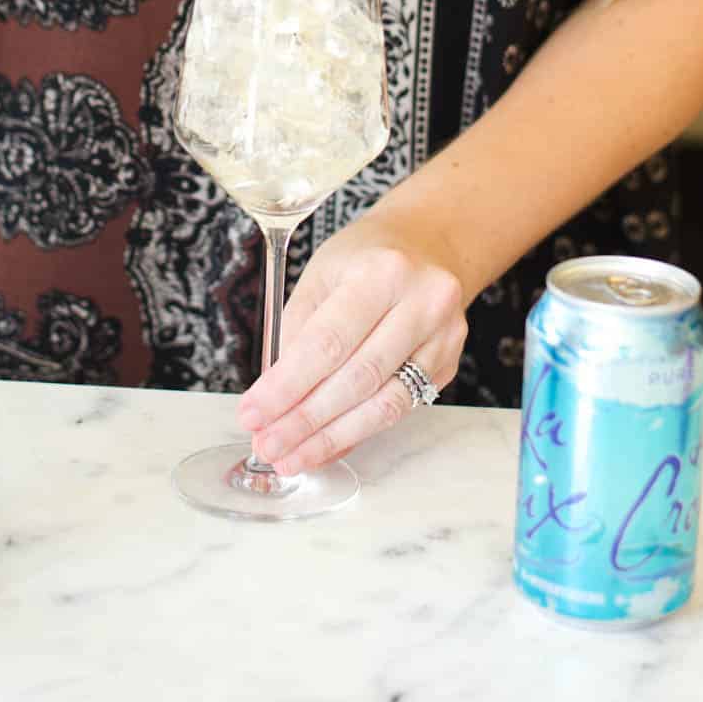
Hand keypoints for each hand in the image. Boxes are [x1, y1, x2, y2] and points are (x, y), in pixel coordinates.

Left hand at [236, 206, 467, 475]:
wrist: (430, 244)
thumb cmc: (366, 257)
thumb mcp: (322, 273)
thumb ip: (298, 331)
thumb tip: (273, 399)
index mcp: (381, 272)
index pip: (328, 342)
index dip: (287, 386)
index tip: (253, 414)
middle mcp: (421, 303)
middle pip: (357, 379)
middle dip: (305, 420)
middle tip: (268, 445)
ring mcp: (443, 337)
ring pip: (383, 405)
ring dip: (331, 438)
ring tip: (291, 457)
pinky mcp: (449, 364)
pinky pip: (399, 409)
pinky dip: (357, 432)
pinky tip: (326, 445)